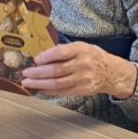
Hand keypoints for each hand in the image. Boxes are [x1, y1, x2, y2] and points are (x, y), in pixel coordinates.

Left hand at [20, 42, 136, 98]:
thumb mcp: (82, 46)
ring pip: (57, 83)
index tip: (35, 59)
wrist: (112, 72)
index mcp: (81, 50)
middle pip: (57, 70)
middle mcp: (82, 65)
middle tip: (25, 73)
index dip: (46, 56)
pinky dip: (48, 91)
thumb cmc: (92, 56)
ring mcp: (83, 79)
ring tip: (27, 82)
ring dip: (39, 84)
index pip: (61, 52)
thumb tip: (42, 55)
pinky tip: (39, 88)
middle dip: (38, 73)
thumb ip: (65, 49)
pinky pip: (62, 92)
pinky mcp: (82, 90)